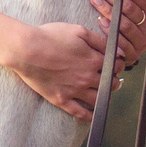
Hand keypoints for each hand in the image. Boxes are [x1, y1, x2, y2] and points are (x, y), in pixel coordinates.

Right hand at [0, 2, 119, 121]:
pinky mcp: (61, 99)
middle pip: (110, 84)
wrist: (26, 50)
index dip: (117, 64)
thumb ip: (101, 41)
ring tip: (104, 95)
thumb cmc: (50, 37)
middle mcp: (88, 78)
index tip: (115, 64)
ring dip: (105, 98)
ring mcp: (75, 91)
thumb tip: (118, 51)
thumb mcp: (78, 31)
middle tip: (111, 79)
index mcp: (94, 60)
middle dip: (113, 81)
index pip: (115, 66)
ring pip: (98, 99)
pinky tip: (93, 115)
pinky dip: (89, 116)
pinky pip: (79, 113)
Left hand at [87, 0, 145, 70]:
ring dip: (107, 9)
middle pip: (128, 7)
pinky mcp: (132, 54)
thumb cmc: (127, 23)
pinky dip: (109, 30)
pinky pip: (121, 41)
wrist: (124, 52)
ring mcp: (140, 41)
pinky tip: (100, 21)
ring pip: (124, 23)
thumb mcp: (135, 6)